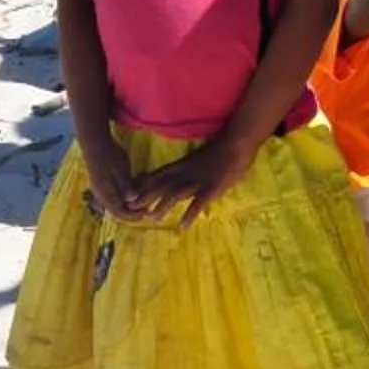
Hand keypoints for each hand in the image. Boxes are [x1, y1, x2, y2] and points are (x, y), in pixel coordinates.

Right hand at [78, 133, 140, 220]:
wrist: (94, 143)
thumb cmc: (109, 155)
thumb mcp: (120, 169)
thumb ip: (125, 185)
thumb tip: (132, 200)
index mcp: (106, 194)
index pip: (119, 213)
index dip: (133, 216)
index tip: (147, 213)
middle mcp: (101, 195)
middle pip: (117, 211)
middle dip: (132, 213)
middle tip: (146, 209)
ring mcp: (100, 190)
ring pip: (115, 204)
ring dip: (128, 205)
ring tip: (142, 200)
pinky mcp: (101, 184)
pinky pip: (113, 196)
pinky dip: (123, 197)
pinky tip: (133, 189)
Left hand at [129, 135, 251, 229]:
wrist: (237, 143)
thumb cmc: (221, 149)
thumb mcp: (200, 158)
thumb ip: (190, 169)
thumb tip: (180, 177)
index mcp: (183, 165)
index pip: (159, 175)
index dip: (144, 185)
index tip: (131, 194)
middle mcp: (186, 173)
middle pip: (162, 185)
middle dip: (147, 196)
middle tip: (132, 208)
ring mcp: (198, 181)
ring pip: (176, 193)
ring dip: (163, 205)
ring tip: (153, 218)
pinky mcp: (211, 188)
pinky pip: (198, 202)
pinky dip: (189, 214)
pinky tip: (182, 225)